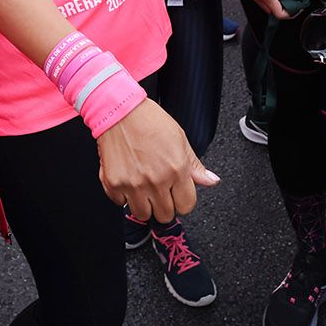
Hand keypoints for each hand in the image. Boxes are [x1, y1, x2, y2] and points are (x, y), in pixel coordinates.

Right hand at [95, 98, 218, 222]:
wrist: (119, 110)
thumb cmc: (149, 120)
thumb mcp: (180, 139)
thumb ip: (195, 166)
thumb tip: (211, 180)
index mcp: (176, 170)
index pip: (186, 206)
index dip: (182, 200)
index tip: (176, 193)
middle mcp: (155, 180)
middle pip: (164, 215)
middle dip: (164, 205)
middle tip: (159, 189)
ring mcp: (133, 184)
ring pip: (142, 215)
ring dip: (144, 204)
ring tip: (143, 187)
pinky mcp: (113, 183)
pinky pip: (120, 203)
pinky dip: (123, 196)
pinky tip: (128, 180)